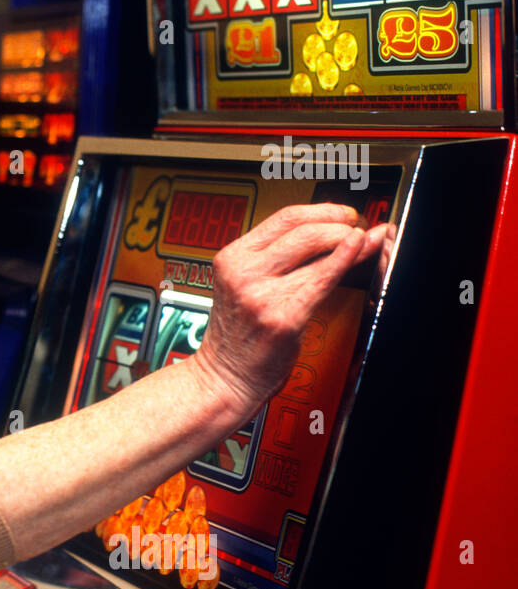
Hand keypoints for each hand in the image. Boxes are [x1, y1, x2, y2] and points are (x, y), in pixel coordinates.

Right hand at [187, 203, 388, 416]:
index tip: (341, 214)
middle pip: (301, 229)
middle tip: (356, 227)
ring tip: (363, 240)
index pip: (282, 218)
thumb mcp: (244, 287)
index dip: (320, 211)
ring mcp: (261, 295)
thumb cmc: (238, 337)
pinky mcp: (282, 317)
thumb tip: (325, 234)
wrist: (224, 377)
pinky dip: (345, 259)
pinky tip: (359, 248)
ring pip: (314, 248)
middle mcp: (242, 272)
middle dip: (338, 222)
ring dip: (347, 239)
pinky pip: (322, 279)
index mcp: (230, 259)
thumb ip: (276, 262)